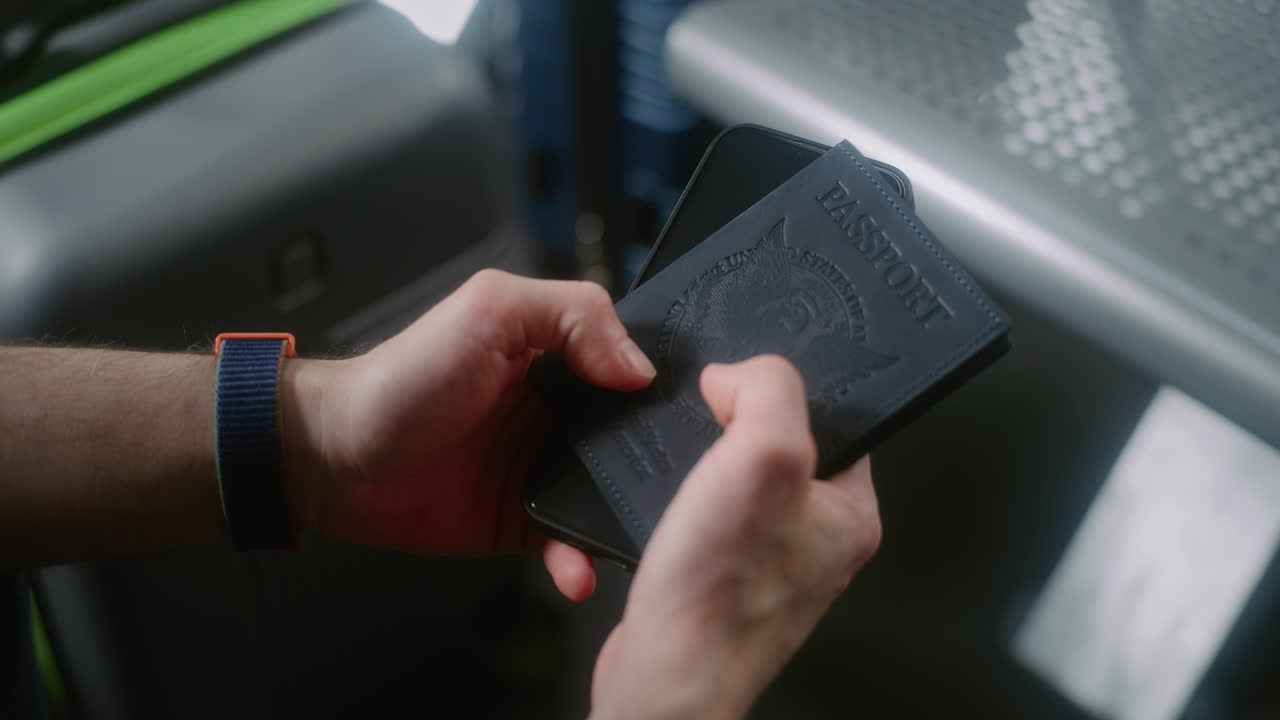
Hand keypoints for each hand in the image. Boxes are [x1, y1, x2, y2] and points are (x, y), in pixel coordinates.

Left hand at [284, 270, 655, 600]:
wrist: (337, 457)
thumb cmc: (401, 376)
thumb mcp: (489, 310)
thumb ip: (573, 316)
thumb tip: (638, 367)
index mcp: (556, 353)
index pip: (631, 364)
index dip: (664, 385)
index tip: (700, 411)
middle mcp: (556, 412)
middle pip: (631, 437)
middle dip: (660, 462)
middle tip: (688, 485)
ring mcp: (540, 468)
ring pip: (607, 495)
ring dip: (626, 519)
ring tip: (641, 535)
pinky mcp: (521, 520)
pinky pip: (567, 545)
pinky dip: (579, 561)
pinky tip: (579, 569)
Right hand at [590, 356, 881, 719]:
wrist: (663, 680)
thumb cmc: (717, 598)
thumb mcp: (760, 459)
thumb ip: (767, 393)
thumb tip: (740, 375)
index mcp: (850, 513)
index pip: (834, 418)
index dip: (784, 393)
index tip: (744, 392)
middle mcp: (816, 539)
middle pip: (777, 444)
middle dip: (732, 431)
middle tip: (706, 440)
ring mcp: (767, 561)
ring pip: (732, 480)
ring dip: (697, 469)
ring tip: (682, 484)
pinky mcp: (719, 576)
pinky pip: (701, 516)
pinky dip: (676, 505)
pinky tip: (663, 514)